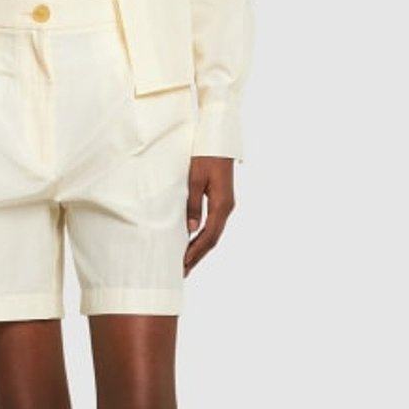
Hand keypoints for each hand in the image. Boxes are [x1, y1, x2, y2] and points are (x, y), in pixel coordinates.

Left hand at [184, 156, 235, 275]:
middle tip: (182, 272)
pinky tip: (192, 244)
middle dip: (196, 256)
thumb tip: (190, 230)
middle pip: (212, 239)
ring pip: (213, 233)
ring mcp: (225, 205)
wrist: (218, 137)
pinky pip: (212, 225)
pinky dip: (202, 237)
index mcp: (222, 204)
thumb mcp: (195, 179)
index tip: (183, 264)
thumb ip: (193, 204)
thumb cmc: (205, 154)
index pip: (208, 235)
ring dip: (199, 249)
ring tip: (186, 264)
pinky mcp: (221, 201)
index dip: (195, 252)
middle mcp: (226, 207)